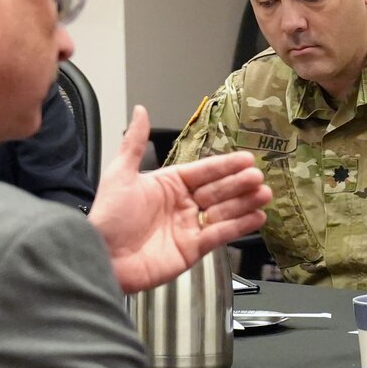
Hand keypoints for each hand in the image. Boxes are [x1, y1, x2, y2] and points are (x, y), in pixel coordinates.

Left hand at [88, 105, 272, 293]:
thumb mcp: (120, 174)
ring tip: (265, 194)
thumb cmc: (108, 217)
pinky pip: (221, 235)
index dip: (225, 165)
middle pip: (218, 190)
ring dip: (245, 203)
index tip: (246, 158)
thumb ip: (135, 143)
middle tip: (259, 176)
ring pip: (224, 211)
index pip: (203, 171)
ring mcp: (189, 227)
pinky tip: (257, 217)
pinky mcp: (193, 249)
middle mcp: (181, 205)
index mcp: (167, 184)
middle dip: (239, 183)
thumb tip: (140, 110)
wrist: (102, 257)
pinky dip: (240, 226)